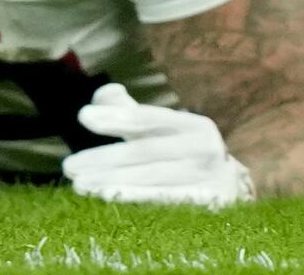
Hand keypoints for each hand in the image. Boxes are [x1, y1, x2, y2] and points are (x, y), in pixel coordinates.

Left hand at [60, 84, 255, 208]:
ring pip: (151, 178)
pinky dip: (134, 197)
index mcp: (195, 126)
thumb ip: (132, 112)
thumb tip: (102, 96)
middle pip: (146, 152)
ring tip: (80, 184)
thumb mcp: (166, 134)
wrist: (232, 195)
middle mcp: (204, 150)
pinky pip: (163, 202)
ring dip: (111, 181)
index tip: (84, 117)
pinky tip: (108, 196)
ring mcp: (208, 180)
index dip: (117, 116)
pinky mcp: (207, 207)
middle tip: (70, 165)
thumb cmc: (186, 159)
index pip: (150, 119)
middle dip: (104, 158)